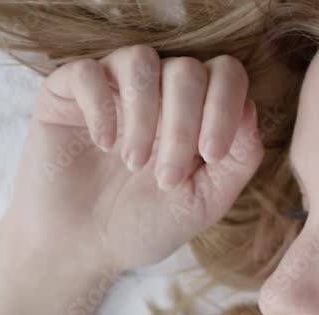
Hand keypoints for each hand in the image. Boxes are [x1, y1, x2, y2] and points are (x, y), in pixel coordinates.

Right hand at [2, 45, 263, 274]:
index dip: (226, 106)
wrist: (86, 248)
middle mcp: (159, 90)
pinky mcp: (67, 92)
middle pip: (187, 69)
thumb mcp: (207, 200)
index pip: (226, 74)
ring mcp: (114, 86)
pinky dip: (101, 107)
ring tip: (135, 164)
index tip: (212, 154)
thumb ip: (240, 157)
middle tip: (167, 177)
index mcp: (199, 110)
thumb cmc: (151, 224)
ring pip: (141, 60)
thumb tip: (251, 108)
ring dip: (145, 116)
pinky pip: (87, 71)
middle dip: (184, 126)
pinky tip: (104, 144)